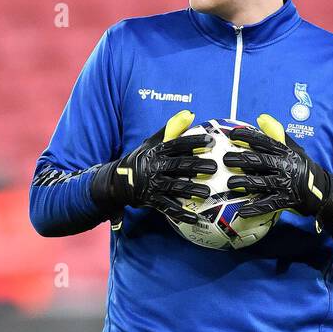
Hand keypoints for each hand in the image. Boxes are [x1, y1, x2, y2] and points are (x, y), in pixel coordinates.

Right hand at [90, 111, 216, 225]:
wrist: (118, 181)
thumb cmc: (141, 159)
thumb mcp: (152, 142)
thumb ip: (171, 128)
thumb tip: (190, 114)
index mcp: (157, 151)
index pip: (177, 144)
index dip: (194, 142)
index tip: (210, 142)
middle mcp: (155, 167)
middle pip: (179, 165)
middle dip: (197, 166)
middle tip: (214, 167)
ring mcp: (153, 184)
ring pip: (175, 187)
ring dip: (192, 190)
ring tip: (207, 192)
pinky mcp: (152, 200)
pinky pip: (168, 208)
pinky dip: (181, 214)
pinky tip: (194, 218)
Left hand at [223, 114, 332, 224]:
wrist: (322, 190)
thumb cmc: (302, 167)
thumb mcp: (293, 148)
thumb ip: (277, 134)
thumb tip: (260, 118)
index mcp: (286, 153)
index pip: (265, 142)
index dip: (248, 137)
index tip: (233, 134)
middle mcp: (285, 167)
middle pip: (260, 161)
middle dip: (242, 159)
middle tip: (226, 159)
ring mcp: (285, 184)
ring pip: (262, 182)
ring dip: (245, 182)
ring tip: (230, 183)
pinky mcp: (286, 200)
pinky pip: (268, 205)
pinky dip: (255, 208)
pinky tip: (242, 211)